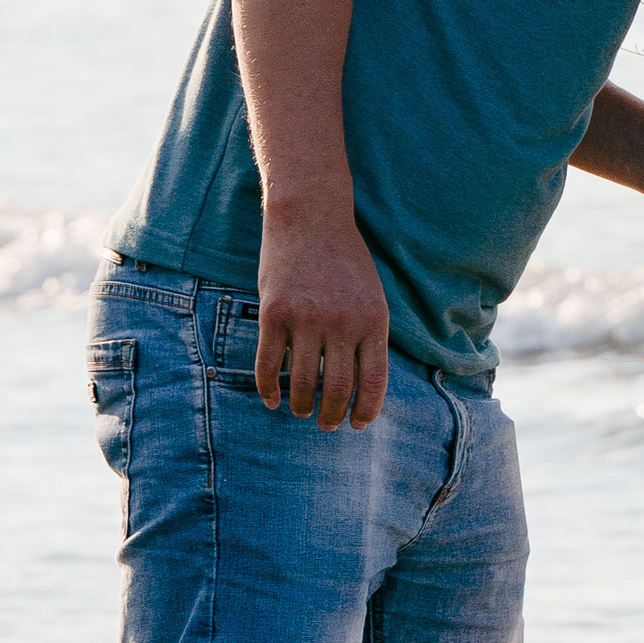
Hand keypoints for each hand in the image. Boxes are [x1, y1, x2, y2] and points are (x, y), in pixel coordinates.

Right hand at [254, 205, 390, 428]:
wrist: (311, 217)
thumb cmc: (345, 260)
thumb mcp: (372, 295)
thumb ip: (368, 336)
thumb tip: (361, 385)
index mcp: (374, 320)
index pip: (373, 382)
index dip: (366, 411)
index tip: (358, 424)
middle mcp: (342, 324)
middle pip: (337, 390)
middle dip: (331, 416)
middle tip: (326, 425)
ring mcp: (306, 319)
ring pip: (302, 383)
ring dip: (302, 406)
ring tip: (302, 411)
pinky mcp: (274, 314)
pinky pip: (269, 365)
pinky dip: (269, 389)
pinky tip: (272, 400)